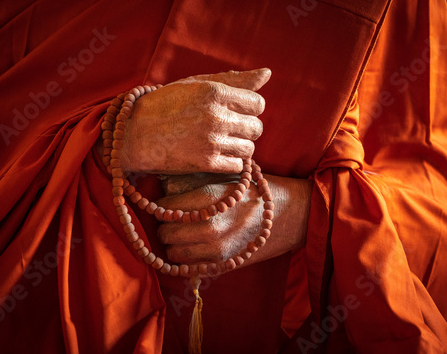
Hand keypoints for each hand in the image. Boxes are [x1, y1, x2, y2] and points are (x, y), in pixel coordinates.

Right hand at [120, 69, 269, 173]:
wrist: (133, 134)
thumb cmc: (164, 104)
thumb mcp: (196, 84)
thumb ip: (233, 80)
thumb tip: (267, 74)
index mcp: (215, 92)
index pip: (258, 103)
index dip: (249, 109)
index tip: (235, 112)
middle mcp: (217, 115)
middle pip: (257, 127)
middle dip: (246, 128)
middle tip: (227, 129)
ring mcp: (212, 141)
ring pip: (249, 148)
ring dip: (240, 147)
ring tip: (222, 143)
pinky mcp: (206, 163)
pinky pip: (237, 165)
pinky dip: (231, 162)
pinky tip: (217, 155)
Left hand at [156, 174, 312, 270]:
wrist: (287, 213)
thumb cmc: (253, 192)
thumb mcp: (223, 180)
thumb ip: (193, 186)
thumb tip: (163, 189)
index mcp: (207, 200)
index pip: (164, 208)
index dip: (162, 206)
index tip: (167, 205)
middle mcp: (208, 227)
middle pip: (164, 233)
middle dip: (165, 226)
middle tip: (173, 221)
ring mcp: (216, 250)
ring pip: (173, 254)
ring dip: (174, 244)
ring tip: (184, 234)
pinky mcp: (223, 265)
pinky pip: (189, 268)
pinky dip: (187, 259)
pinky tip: (195, 248)